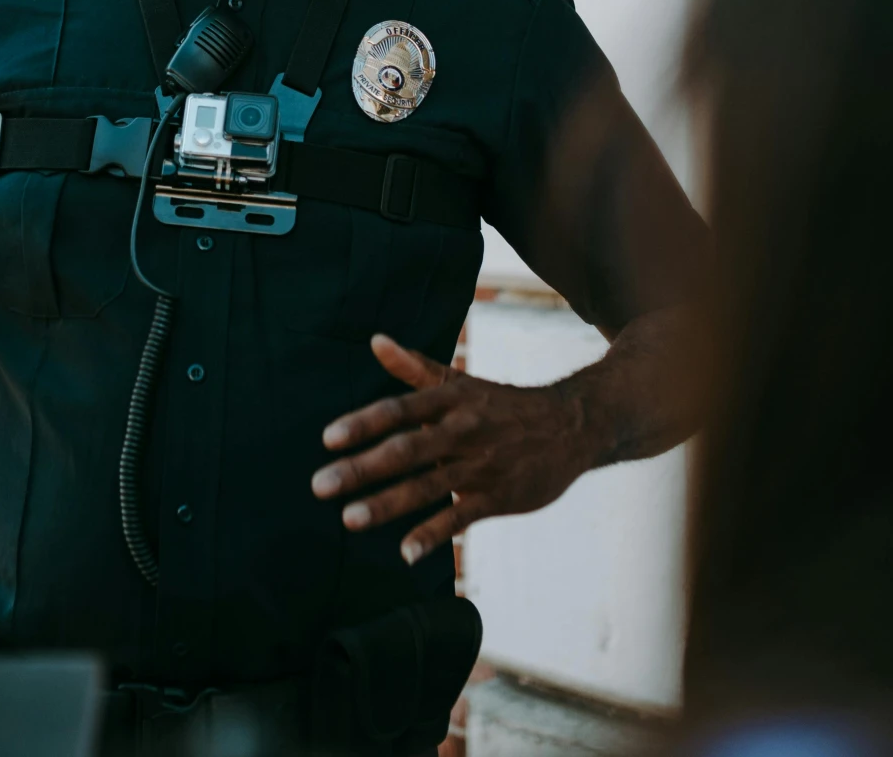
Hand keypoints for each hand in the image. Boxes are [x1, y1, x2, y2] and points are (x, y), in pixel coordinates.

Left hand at [312, 334, 596, 565]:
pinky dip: (433, 534)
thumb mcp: (460, 380)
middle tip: (320, 486)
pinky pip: (462, 518)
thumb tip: (374, 341)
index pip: (399, 410)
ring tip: (349, 520)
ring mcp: (481, 465)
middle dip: (362, 468)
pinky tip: (405, 553)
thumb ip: (414, 367)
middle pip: (407, 449)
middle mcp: (462, 431)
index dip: (364, 423)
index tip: (327, 439)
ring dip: (388, 504)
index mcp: (449, 400)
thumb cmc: (502, 404)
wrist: (572, 425)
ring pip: (428, 486)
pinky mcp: (499, 496)